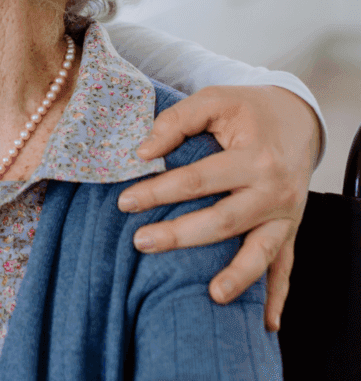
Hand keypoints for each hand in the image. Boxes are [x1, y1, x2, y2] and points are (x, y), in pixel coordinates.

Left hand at [116, 84, 320, 331]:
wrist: (298, 118)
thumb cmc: (248, 108)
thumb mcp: (214, 100)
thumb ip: (177, 121)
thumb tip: (144, 152)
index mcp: (255, 157)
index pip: (198, 180)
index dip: (159, 191)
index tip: (125, 201)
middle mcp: (275, 190)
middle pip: (224, 220)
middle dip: (180, 235)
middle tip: (140, 242)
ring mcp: (286, 215)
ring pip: (260, 252)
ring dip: (236, 276)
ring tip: (210, 295)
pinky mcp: (291, 229)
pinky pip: (285, 267)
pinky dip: (277, 296)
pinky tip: (265, 323)